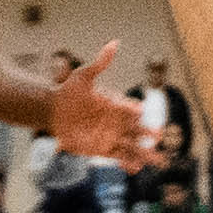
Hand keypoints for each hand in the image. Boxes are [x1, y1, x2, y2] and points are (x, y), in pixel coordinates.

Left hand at [39, 37, 148, 163]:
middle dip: (150, 136)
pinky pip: (118, 157)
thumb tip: (114, 43)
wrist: (52, 111)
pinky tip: (135, 169)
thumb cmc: (68, 91)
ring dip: (144, 154)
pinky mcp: (101, 148)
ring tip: (157, 162)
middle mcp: (116, 122)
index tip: (140, 114)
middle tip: (159, 139)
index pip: (132, 110)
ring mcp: (110, 136)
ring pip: (132, 147)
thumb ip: (100, 63)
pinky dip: (127, 163)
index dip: (137, 112)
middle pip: (138, 131)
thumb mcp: (83, 76)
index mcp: (115, 105)